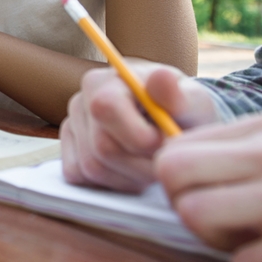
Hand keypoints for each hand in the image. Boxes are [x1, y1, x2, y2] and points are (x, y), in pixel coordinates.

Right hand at [60, 62, 219, 192]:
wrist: (172, 125)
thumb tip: (162, 77)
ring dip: (130, 177)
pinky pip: (83, 178)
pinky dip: (112, 183)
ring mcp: (72, 128)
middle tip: (165, 161)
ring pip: (93, 167)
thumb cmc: (182, 111)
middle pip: (102, 146)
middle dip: (140, 164)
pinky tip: (132, 172)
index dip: (137, 135)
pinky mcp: (69, 153)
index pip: (106, 108)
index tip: (164, 143)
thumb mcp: (192, 101)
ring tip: (151, 165)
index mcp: (105, 81)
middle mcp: (81, 101)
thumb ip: (179, 95)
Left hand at [156, 111, 261, 261]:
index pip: (176, 147)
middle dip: (188, 210)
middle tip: (229, 231)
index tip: (215, 203)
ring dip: (219, 244)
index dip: (183, 185)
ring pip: (195, 215)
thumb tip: (178, 173)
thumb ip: (248, 156)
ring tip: (261, 247)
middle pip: (173, 175)